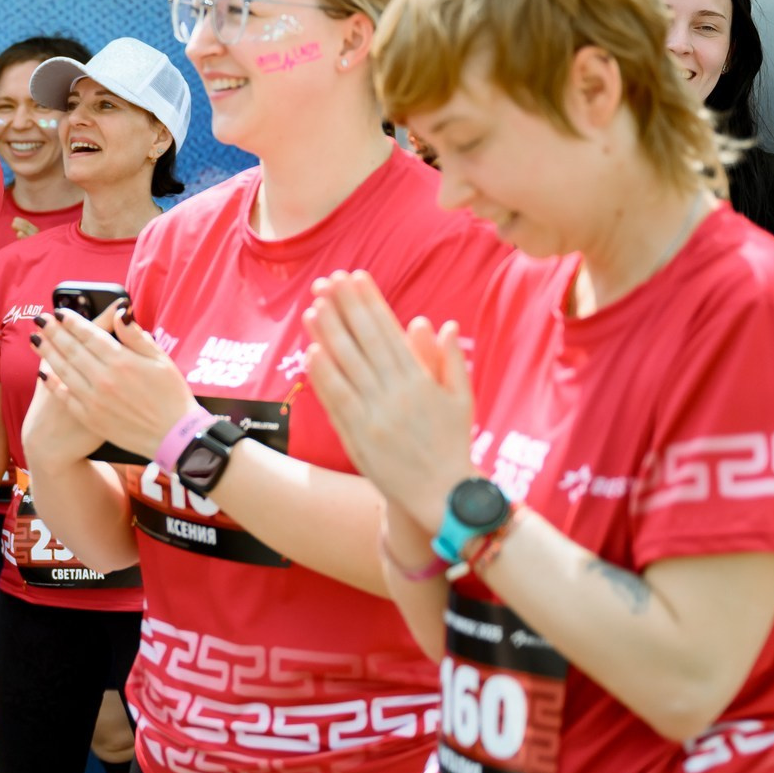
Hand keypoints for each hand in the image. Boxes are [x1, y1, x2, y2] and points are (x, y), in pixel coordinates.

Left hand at [30, 307, 192, 460]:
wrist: (173, 437)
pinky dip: (53, 383)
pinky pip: (65, 396)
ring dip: (47, 353)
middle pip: (72, 350)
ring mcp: (94, 399)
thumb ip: (136, 335)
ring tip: (35, 340)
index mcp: (121, 361)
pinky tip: (43, 373)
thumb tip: (120, 311)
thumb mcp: (161, 360)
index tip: (59, 312)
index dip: (72, 322)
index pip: (90, 335)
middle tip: (40, 319)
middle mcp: (103, 378)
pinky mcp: (90, 417)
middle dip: (53, 332)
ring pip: (64, 371)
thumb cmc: (171, 396)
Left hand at [302, 270, 475, 532]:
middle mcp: (396, 394)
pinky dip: (324, 377)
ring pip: (347, 367)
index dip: (370, 303)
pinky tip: (312, 353)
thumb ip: (449, 361)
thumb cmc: (453, 444)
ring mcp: (375, 415)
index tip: (356, 277)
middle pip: (364, 342)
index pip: (389, 332)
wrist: (442, 494)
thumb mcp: (461, 400)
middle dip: (345, 308)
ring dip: (329, 335)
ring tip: (314, 306)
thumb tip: (439, 324)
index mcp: (421, 381)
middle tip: (328, 280)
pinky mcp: (358, 437)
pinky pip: (338, 402)